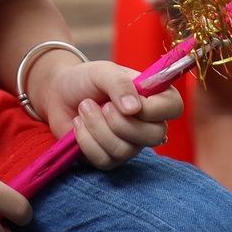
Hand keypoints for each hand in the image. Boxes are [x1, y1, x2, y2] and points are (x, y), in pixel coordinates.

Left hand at [29, 57, 181, 169]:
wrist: (58, 93)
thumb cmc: (85, 79)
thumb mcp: (102, 71)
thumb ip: (119, 84)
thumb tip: (134, 109)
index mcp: (153, 97)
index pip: (173, 108)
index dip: (153, 109)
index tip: (127, 101)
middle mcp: (147, 123)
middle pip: (154, 136)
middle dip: (121, 122)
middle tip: (103, 105)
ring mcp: (130, 144)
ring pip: (125, 150)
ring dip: (98, 127)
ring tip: (84, 108)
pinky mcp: (109, 158)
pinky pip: (105, 160)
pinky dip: (86, 140)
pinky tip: (78, 124)